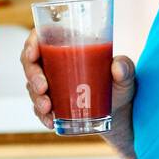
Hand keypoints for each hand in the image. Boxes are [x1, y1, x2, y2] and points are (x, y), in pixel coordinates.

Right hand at [20, 30, 135, 131]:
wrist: (119, 113)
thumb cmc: (120, 85)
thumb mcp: (126, 76)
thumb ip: (126, 68)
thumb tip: (117, 66)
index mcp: (69, 45)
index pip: (42, 36)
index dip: (31, 43)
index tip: (33, 54)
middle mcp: (56, 63)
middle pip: (31, 62)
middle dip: (32, 75)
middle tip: (42, 87)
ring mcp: (51, 84)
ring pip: (31, 86)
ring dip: (36, 97)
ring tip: (48, 108)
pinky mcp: (52, 103)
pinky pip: (39, 108)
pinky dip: (42, 115)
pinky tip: (50, 121)